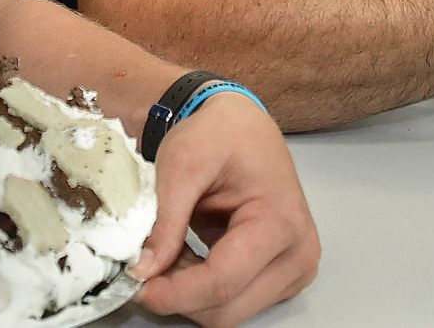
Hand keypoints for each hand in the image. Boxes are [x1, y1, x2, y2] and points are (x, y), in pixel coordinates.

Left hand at [132, 93, 318, 326]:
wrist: (244, 124)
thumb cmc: (220, 134)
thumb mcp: (183, 164)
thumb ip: (165, 221)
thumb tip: (143, 271)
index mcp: (280, 222)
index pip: (222, 282)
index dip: (173, 292)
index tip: (134, 284)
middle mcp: (299, 253)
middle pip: (227, 310)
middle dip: (179, 297)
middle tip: (144, 268)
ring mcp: (295, 269)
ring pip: (229, 314)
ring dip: (189, 295)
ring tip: (167, 255)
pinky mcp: (283, 276)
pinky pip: (234, 302)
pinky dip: (202, 290)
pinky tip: (186, 258)